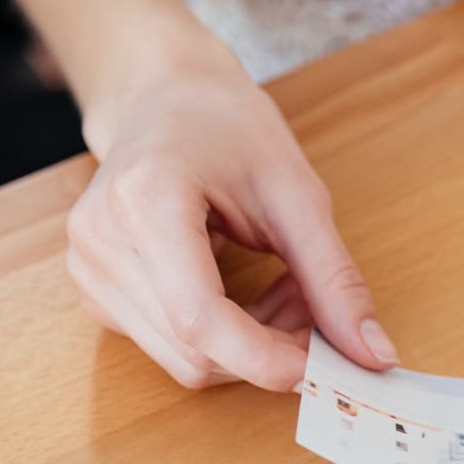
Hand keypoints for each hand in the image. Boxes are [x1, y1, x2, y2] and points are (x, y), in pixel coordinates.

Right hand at [65, 48, 395, 389]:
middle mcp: (101, 241)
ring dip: (252, 347)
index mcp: (146, 200)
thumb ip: (334, 280)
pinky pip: (170, 347)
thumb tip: (374, 355)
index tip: (328, 366)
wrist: (164, 98)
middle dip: (271, 350)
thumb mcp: (297, 193)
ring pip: (186, 360)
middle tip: (317, 306)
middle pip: (194, 352)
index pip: (200, 319)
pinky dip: (224, 339)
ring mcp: (89, 271)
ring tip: (286, 290)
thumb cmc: (227, 127)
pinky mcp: (96, 293)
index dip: (268, 358)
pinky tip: (245, 291)